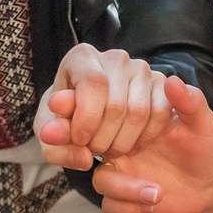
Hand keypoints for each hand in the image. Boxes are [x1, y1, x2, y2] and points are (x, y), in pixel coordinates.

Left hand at [34, 44, 172, 167]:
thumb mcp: (50, 133)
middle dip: (102, 139)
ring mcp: (142, 69)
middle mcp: (115, 58)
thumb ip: (54, 145)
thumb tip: (79, 155)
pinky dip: (145, 139)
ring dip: (123, 143)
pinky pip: (160, 115)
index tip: (79, 139)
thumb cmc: (66, 118)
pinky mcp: (162, 84)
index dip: (87, 119)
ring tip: (108, 149)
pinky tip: (129, 146)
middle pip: (116, 104)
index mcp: (82, 57)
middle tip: (92, 149)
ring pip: (139, 113)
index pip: (94, 84)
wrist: (88, 113)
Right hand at [81, 75, 212, 212]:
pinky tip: (155, 200)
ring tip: (158, 191)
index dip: (74, 105)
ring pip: (101, 180)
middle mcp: (114, 142)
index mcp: (126, 117)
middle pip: (87, 146)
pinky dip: (133, 205)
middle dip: (101, 151)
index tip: (63, 102)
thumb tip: (172, 80)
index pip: (90, 108)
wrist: (210, 179)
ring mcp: (117, 171)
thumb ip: (189, 101)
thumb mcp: (201, 121)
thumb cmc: (201, 143)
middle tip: (125, 158)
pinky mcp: (123, 198)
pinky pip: (112, 205)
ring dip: (126, 187)